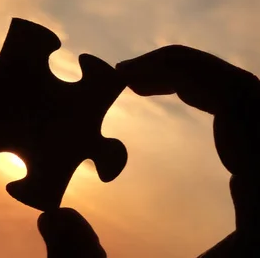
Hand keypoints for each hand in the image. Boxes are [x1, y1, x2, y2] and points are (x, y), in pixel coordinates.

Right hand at [37, 45, 259, 256]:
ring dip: (203, 88)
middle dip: (187, 72)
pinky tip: (196, 123)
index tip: (126, 78)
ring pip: (253, 110)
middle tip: (128, 77)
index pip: (242, 101)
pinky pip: (254, 135)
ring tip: (146, 86)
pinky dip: (220, 113)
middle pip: (249, 95)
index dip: (183, 71)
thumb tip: (51, 218)